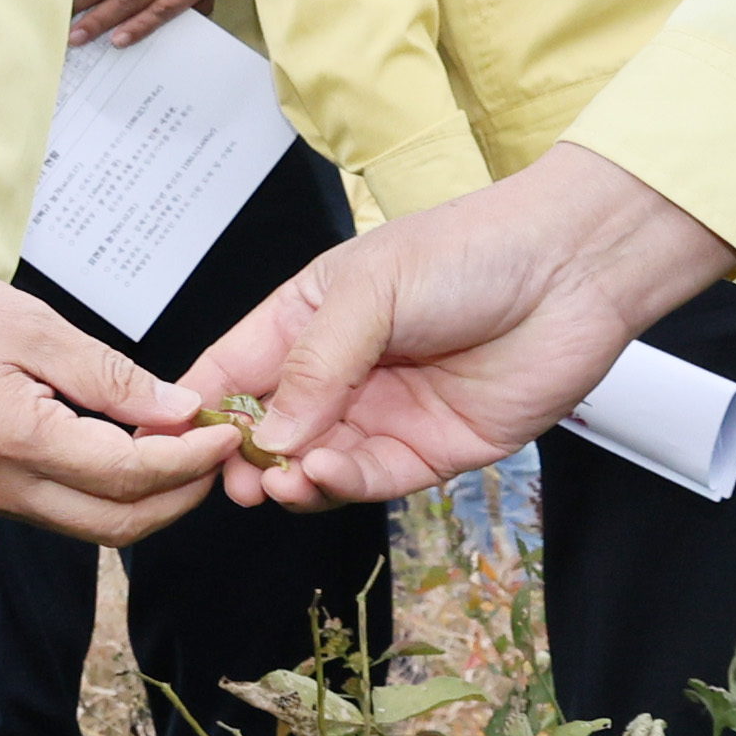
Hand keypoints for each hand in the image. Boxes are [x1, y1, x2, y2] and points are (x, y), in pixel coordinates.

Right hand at [0, 226, 220, 544]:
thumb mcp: (33, 326)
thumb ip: (110, 377)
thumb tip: (179, 409)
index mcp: (13, 441)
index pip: (126, 475)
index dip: (186, 459)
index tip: (222, 429)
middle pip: (115, 526)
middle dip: (178, 497)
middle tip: (215, 452)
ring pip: (88, 525)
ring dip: (145, 499)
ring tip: (181, 450)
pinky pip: (56, 509)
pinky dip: (104, 491)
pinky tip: (126, 449)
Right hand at [186, 142, 735, 508]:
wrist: (572, 273)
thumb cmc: (472, 252)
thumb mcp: (369, 290)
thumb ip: (312, 366)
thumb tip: (266, 435)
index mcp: (309, 317)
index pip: (233, 367)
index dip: (197, 403)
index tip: (164, 437)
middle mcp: (340, 372)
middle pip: (267, 428)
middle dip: (239, 456)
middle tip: (226, 475)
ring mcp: (381, 414)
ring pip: (311, 464)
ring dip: (286, 477)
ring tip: (275, 478)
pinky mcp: (428, 453)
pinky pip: (367, 480)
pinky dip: (335, 484)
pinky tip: (318, 472)